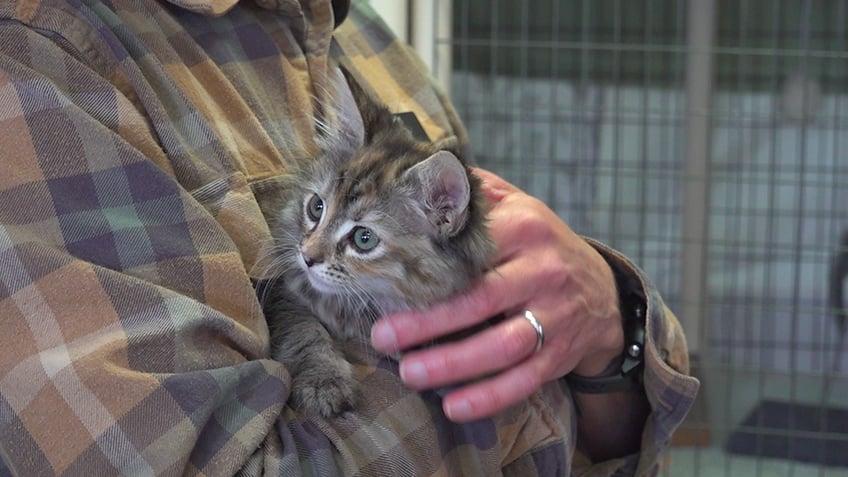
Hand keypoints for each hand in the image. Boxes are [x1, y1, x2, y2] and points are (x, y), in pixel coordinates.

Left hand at [371, 168, 624, 421]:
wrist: (601, 288)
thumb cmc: (539, 245)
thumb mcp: (517, 205)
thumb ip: (474, 192)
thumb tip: (420, 171)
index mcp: (526, 227)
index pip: (472, 248)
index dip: (427, 268)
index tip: (382, 280)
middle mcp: (544, 270)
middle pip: (480, 301)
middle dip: (427, 322)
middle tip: (382, 336)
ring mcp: (556, 316)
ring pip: (502, 346)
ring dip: (452, 364)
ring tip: (409, 373)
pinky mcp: (560, 354)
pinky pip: (524, 381)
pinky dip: (489, 397)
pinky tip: (453, 407)